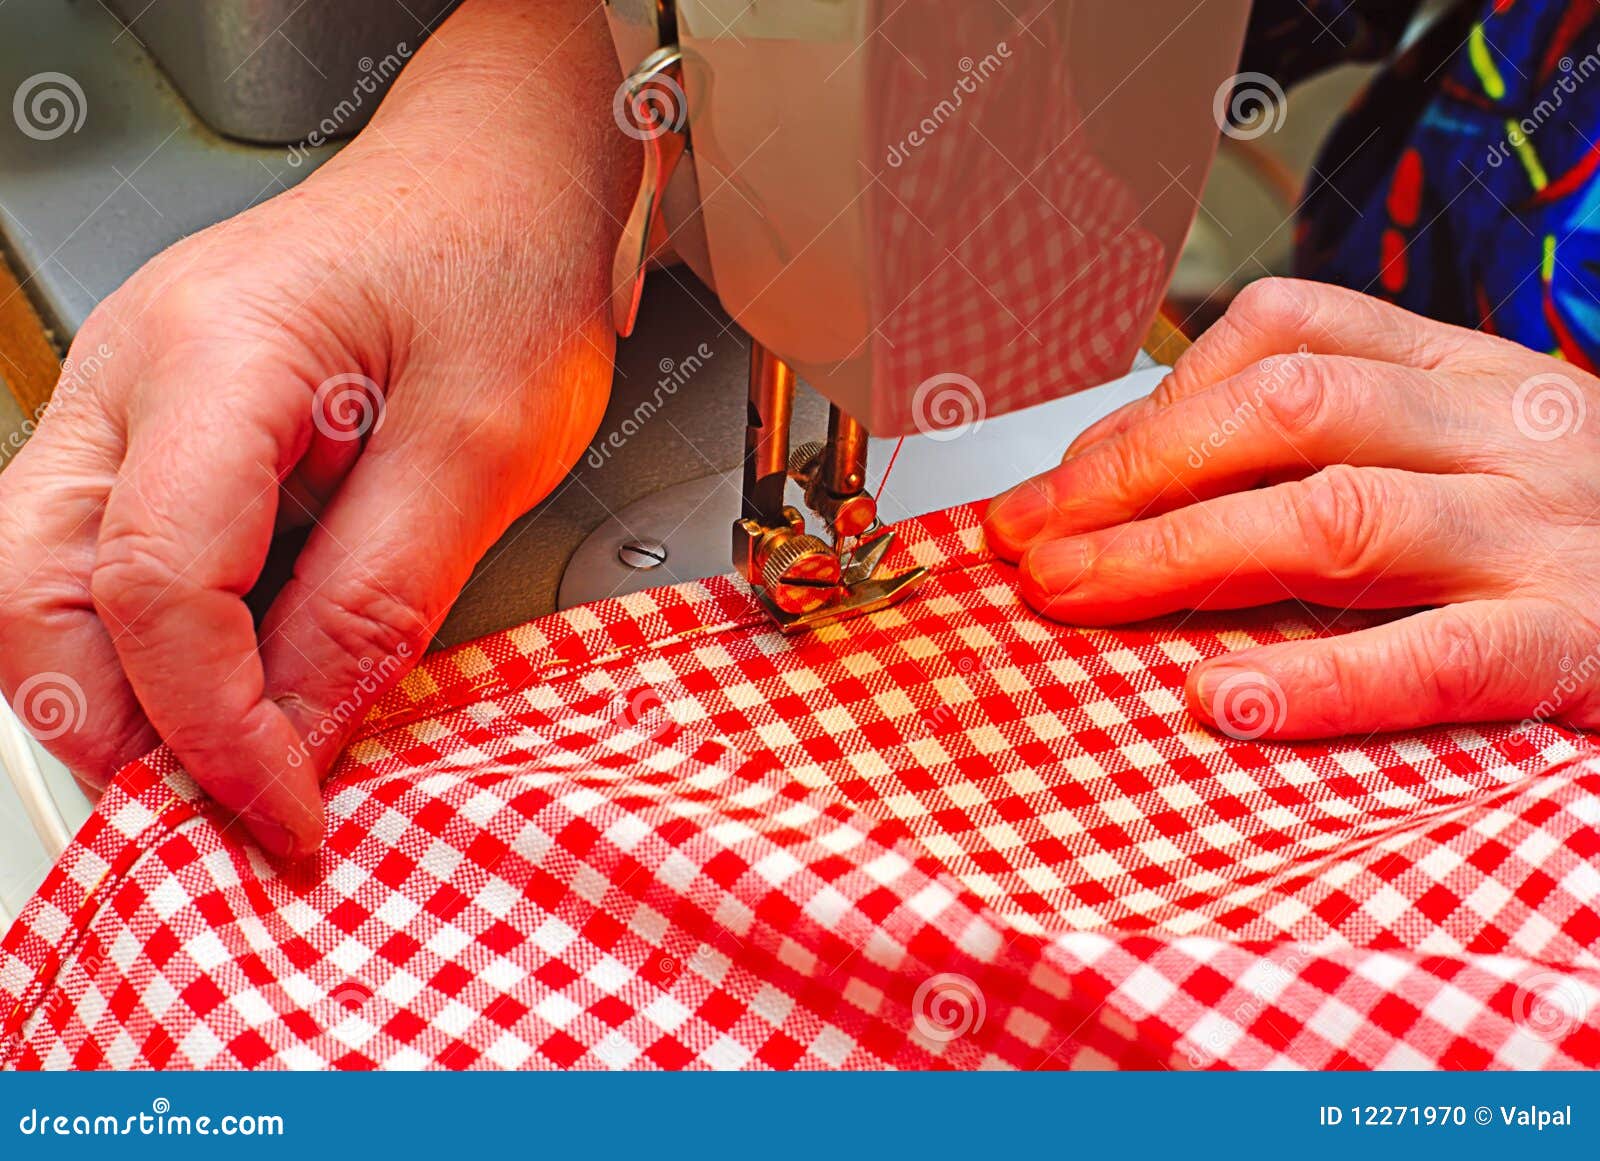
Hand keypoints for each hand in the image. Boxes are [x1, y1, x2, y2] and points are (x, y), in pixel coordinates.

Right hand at [0, 0, 634, 856]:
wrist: (497, 181)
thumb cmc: (501, 266)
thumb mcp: (485, 446)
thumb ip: (380, 597)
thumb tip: (293, 734)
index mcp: (216, 353)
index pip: (155, 583)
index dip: (215, 726)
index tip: (288, 809)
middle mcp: (132, 373)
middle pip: (33, 590)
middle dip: (115, 724)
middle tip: (225, 807)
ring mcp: (128, 399)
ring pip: (44, 583)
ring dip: (122, 691)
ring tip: (237, 756)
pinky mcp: (157, 428)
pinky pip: (107, 556)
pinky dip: (155, 641)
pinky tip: (241, 679)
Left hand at [985, 278, 1599, 738]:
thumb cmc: (1557, 526)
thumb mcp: (1447, 448)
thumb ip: (1315, 450)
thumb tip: (1121, 486)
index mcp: (1458, 368)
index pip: (1276, 338)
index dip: (1145, 410)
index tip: (1056, 485)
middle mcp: (1498, 427)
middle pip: (1282, 415)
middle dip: (1133, 478)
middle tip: (1033, 545)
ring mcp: (1539, 530)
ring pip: (1333, 516)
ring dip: (1177, 558)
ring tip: (1077, 599)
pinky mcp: (1572, 641)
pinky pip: (1433, 656)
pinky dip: (1317, 680)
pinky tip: (1222, 702)